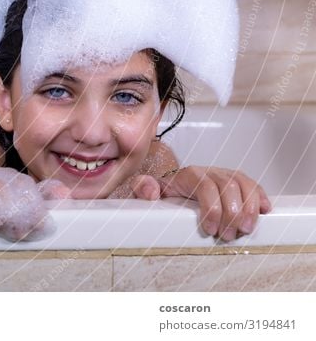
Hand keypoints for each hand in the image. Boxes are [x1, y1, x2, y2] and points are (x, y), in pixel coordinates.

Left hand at [128, 166, 271, 241]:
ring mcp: (225, 175)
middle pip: (229, 186)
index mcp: (188, 175)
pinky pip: (253, 185)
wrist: (172, 188)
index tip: (210, 230)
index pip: (205, 186)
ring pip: (245, 184)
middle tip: (228, 235)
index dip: (212, 208)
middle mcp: (209, 172)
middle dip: (232, 213)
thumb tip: (151, 191)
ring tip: (245, 229)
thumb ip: (143, 189)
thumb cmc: (163, 194)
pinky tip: (264, 212)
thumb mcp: (146, 191)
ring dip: (249, 209)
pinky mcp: (238, 182)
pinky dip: (261, 197)